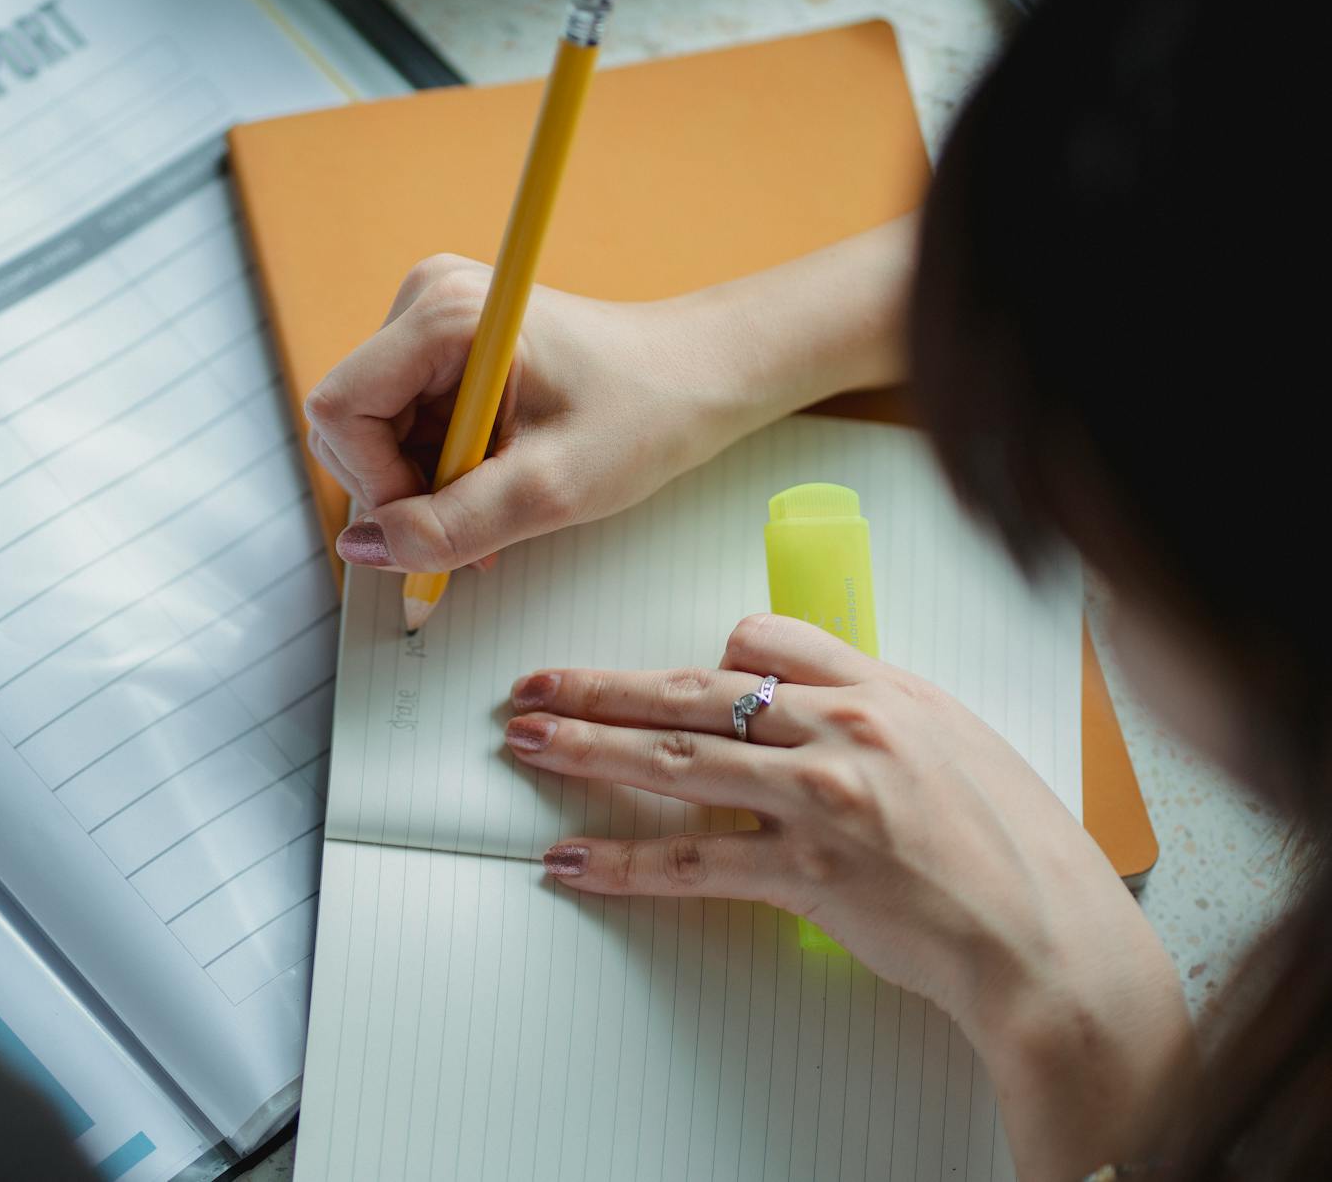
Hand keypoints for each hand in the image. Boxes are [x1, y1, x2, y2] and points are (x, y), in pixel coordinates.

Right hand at [308, 219, 916, 573]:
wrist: (701, 377)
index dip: (374, 486)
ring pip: (376, 435)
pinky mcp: (443, 348)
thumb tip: (361, 551)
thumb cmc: (645, 413)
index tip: (439, 523)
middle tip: (480, 521)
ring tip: (501, 500)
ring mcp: (430, 322)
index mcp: (442, 313)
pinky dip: (439, 472)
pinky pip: (404, 427)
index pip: (341, 411)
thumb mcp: (549, 490)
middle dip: (402, 491)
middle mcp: (424, 301)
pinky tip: (495, 481)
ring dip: (425, 488)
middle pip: (351, 425)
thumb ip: (448, 527)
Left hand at [504, 613, 1191, 1180]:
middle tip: (536, 684)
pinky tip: (570, 859)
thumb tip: (811, 712)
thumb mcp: (956, 745)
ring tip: (526, 743)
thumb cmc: (1016, 849)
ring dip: (587, 749)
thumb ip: (876, 717)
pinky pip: (688, 862)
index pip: (763, 637)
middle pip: (693, 690)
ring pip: (674, 761)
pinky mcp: (803, 874)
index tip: (659, 671)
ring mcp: (818, 799)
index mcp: (881, 689)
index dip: (702, 652)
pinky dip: (620, 862)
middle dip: (601, 686)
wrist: (1048, 937)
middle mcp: (842, 729)